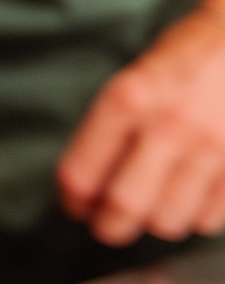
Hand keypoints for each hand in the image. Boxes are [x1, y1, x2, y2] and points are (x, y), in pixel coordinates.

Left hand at [58, 8, 224, 246]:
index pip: (81, 174)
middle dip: (108, 226)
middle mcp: (168, 126)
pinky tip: (191, 196)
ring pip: (167, 221)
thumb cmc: (184, 58)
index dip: (73, 200)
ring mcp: (210, 146)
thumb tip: (88, 189)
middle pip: (123, 207)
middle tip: (109, 222)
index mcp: (128, 99)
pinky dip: (195, 217)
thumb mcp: (132, 78)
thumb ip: (108, 130)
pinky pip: (209, 219)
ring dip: (155, 221)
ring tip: (155, 204)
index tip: (77, 205)